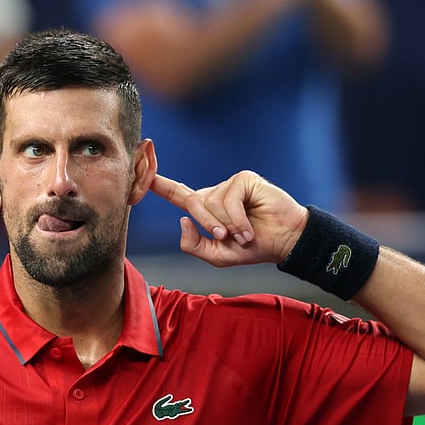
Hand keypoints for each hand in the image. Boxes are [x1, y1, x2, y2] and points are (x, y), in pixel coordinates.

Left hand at [150, 171, 308, 267]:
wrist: (284, 243)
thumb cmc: (252, 248)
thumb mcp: (217, 255)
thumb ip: (194, 244)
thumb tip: (182, 220)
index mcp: (205, 209)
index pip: (177, 194)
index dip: (158, 183)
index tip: (140, 168)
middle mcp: (214, 194)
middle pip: (192, 204)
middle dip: (208, 225)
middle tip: (227, 238)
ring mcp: (229, 185)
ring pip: (211, 203)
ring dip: (228, 225)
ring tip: (244, 233)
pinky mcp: (244, 179)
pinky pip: (229, 199)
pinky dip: (237, 219)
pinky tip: (249, 227)